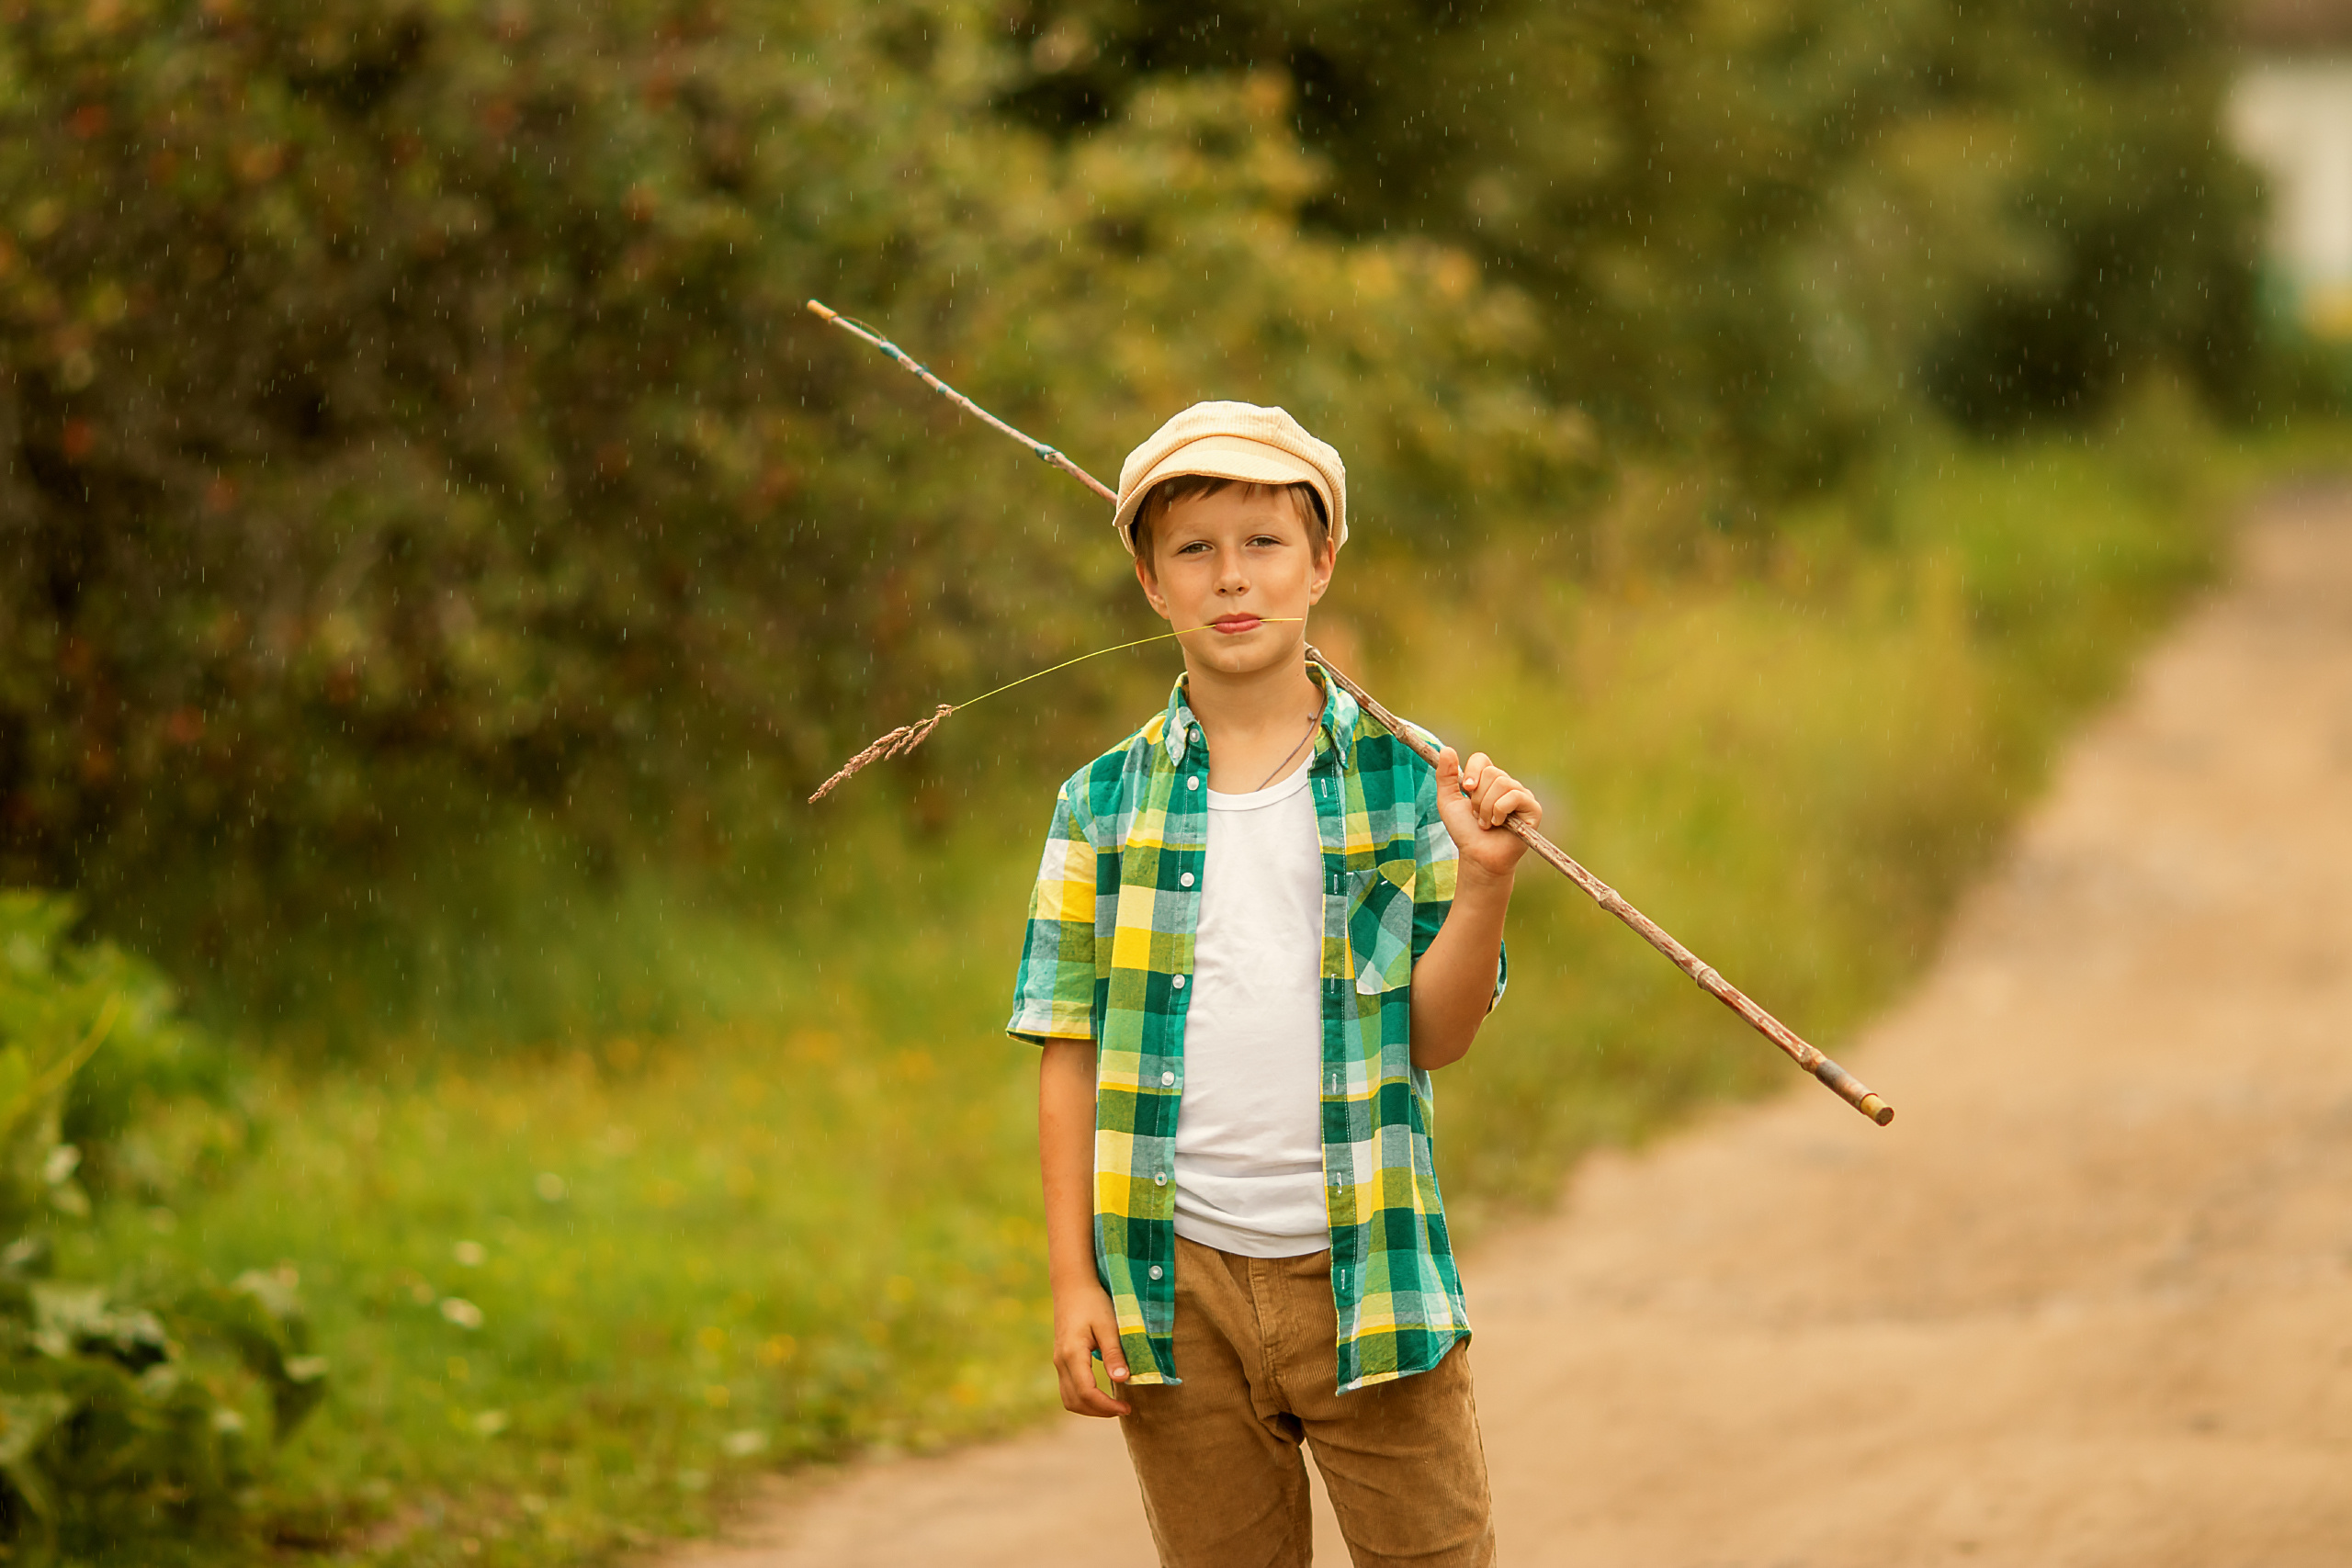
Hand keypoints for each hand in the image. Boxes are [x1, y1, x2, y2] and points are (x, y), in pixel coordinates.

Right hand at [1051, 1282, 1132, 1416]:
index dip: (1107, 1406)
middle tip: (1123, 1409)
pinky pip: (1069, 1389)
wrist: (1072, 1286)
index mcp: (1072, 1354)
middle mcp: (1061, 1361)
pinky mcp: (1061, 1360)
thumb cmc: (1093, 1302)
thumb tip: (1122, 1379)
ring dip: (1090, 1408)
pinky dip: (1084, 1398)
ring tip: (1113, 1405)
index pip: (1086, 1392)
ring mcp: (1059, 1362)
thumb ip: (1114, 1353)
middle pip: (1075, 1401)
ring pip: (1069, 1399)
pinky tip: (1102, 1394)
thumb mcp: (1108, 1325)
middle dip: (1099, 1411)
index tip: (1127, 1408)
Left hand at [1434, 746, 1541, 882]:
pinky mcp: (1532, 808)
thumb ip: (1445, 776)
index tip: (1466, 789)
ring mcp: (1521, 795)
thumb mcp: (1448, 801)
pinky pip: (1515, 796)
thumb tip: (1447, 749)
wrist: (1478, 856)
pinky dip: (1500, 811)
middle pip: (1491, 772)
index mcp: (1488, 780)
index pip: (1481, 759)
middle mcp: (1507, 784)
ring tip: (1486, 823)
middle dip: (1478, 798)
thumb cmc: (1465, 831)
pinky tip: (1499, 824)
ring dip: (1487, 807)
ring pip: (1502, 783)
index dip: (1472, 771)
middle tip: (1478, 816)